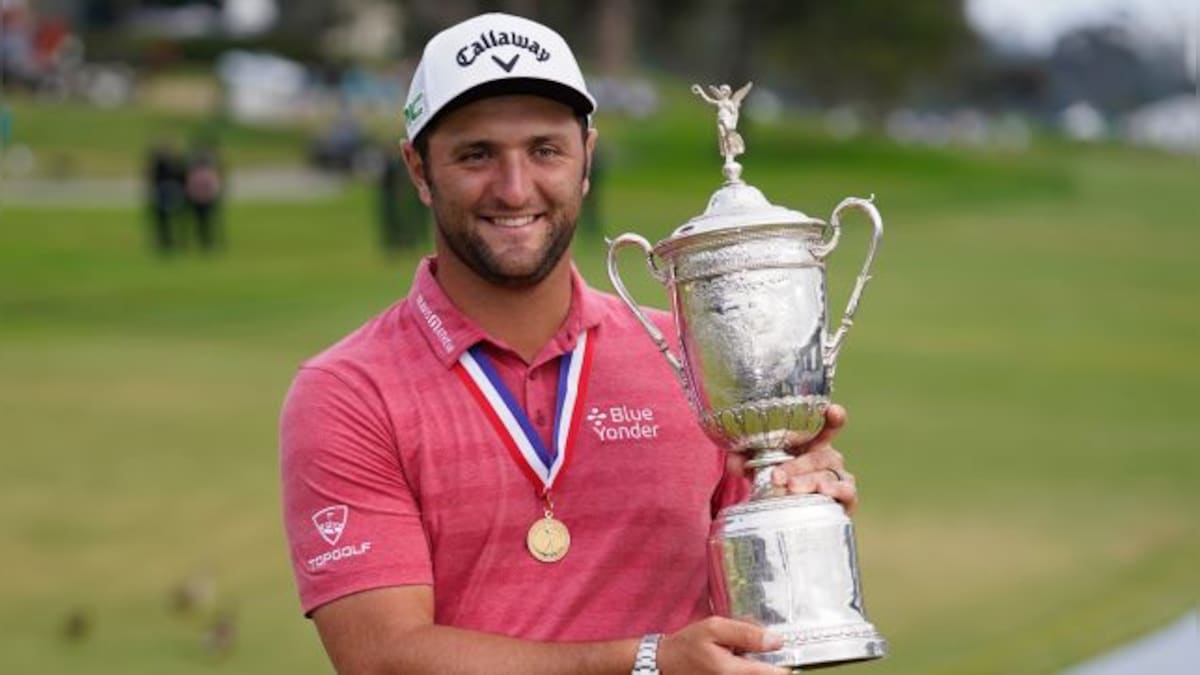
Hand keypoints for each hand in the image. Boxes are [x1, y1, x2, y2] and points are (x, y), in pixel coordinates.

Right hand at [656, 616, 789, 674]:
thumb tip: (777, 641)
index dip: (783, 659)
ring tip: (737, 655)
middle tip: (748, 649)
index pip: (777, 674)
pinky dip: (746, 669)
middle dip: (767, 662)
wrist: (666, 665)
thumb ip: (747, 633)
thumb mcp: (714, 628)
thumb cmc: (688, 645)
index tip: (778, 648)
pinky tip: (733, 662)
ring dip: (755, 666)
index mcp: (733, 672)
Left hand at [726, 404, 858, 513]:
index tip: (832, 410)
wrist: (793, 515)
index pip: (826, 426)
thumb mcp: (761, 469)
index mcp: (812, 444)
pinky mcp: (846, 498)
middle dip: (796, 465)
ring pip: (827, 475)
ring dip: (808, 481)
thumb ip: (746, 461)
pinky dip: (837, 491)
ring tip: (792, 487)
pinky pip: (846, 493)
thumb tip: (733, 460)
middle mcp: (828, 457)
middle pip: (818, 456)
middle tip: (776, 476)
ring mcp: (838, 477)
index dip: (832, 418)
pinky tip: (824, 493)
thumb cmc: (781, 482)